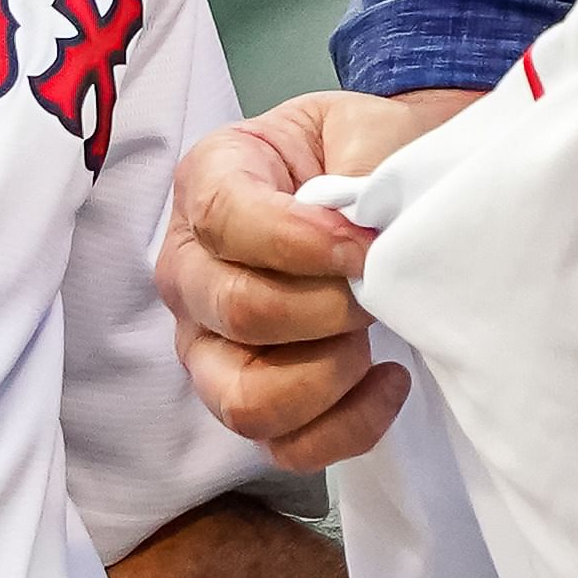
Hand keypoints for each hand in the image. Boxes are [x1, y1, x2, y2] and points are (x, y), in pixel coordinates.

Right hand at [159, 86, 469, 471]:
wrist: (379, 187)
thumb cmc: (362, 154)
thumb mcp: (364, 130)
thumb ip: (361, 169)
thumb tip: (369, 233)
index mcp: (207, 182)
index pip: (226, 220)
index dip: (303, 241)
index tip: (365, 244)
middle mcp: (189, 271)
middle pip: (239, 311)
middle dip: (329, 307)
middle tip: (376, 285)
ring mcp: (208, 346)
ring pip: (245, 398)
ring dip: (329, 374)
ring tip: (371, 335)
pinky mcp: (246, 400)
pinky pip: (285, 447)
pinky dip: (349, 425)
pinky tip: (388, 377)